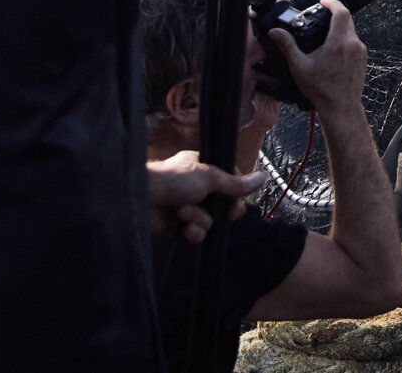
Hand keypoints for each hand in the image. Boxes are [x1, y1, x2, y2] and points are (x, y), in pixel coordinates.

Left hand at [149, 151, 265, 242]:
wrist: (139, 199)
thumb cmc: (171, 180)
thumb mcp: (210, 177)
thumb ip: (236, 183)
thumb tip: (261, 177)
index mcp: (202, 168)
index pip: (230, 181)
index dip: (236, 193)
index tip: (237, 199)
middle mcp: (195, 187)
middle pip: (222, 204)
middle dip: (220, 210)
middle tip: (225, 211)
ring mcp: (186, 207)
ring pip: (209, 220)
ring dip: (200, 219)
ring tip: (184, 213)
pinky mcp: (176, 226)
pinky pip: (195, 233)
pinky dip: (192, 232)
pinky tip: (184, 228)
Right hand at [265, 0, 367, 115]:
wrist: (341, 106)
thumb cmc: (321, 89)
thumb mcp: (299, 66)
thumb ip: (288, 46)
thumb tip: (275, 32)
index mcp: (339, 42)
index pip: (341, 11)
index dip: (332, 3)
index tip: (323, 2)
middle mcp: (353, 43)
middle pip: (347, 19)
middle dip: (335, 14)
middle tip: (322, 14)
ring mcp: (361, 51)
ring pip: (351, 30)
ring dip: (340, 27)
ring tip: (325, 32)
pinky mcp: (363, 58)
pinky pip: (354, 41)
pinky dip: (344, 38)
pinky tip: (332, 47)